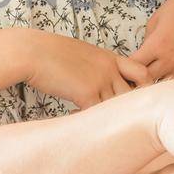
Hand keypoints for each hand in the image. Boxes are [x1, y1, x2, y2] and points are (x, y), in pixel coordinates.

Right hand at [22, 30, 152, 109]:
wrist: (32, 51)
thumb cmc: (50, 52)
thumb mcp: (81, 53)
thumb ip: (95, 67)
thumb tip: (97, 82)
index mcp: (110, 57)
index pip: (141, 73)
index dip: (142, 87)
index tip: (130, 98)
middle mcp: (110, 69)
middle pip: (135, 94)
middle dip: (129, 107)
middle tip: (117, 118)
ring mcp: (101, 80)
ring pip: (119, 106)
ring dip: (109, 117)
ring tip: (96, 122)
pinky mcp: (87, 93)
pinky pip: (99, 114)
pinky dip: (91, 120)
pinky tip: (76, 117)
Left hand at [132, 0, 173, 79]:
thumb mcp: (157, 17)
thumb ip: (147, 38)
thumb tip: (145, 51)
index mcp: (157, 46)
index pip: (134, 66)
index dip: (127, 68)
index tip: (126, 65)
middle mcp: (171, 60)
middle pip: (148, 80)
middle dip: (140, 78)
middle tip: (137, 73)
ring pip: (166, 84)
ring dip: (158, 80)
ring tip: (155, 74)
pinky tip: (173, 72)